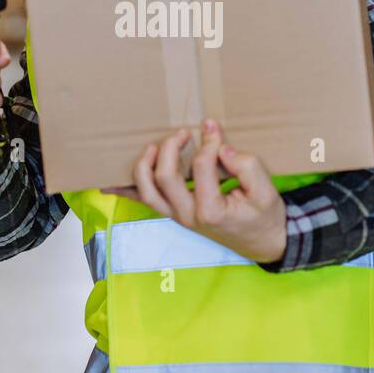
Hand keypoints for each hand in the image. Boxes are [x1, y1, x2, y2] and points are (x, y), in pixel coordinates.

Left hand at [112, 119, 286, 263]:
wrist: (265, 243)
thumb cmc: (265, 216)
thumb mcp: (265, 189)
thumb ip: (245, 164)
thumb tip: (218, 145)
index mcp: (211, 209)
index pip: (201, 166)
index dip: (207, 142)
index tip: (214, 129)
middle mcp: (189, 216)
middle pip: (164, 177)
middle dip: (170, 148)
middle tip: (183, 132)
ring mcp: (179, 217)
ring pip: (147, 192)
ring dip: (144, 166)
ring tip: (153, 146)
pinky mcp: (175, 215)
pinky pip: (146, 203)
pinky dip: (126, 192)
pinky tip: (108, 183)